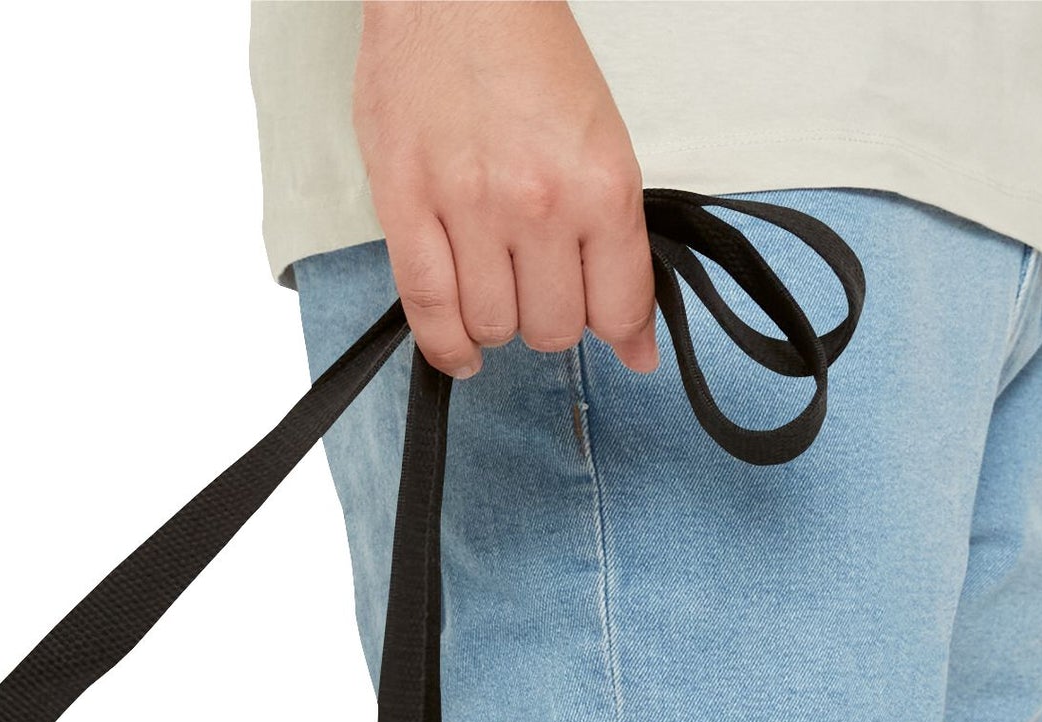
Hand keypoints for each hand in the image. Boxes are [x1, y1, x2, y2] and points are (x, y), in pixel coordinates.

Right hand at [352, 0, 656, 378]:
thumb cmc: (524, 53)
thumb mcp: (600, 138)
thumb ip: (616, 240)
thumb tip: (634, 339)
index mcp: (601, 182)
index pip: (619, 305)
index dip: (621, 333)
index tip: (618, 339)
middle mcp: (539, 203)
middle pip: (554, 327)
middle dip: (551, 319)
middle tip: (542, 288)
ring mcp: (469, 210)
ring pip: (494, 327)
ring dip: (498, 323)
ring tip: (496, 290)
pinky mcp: (406, 209)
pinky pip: (429, 312)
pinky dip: (448, 346)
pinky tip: (462, 348)